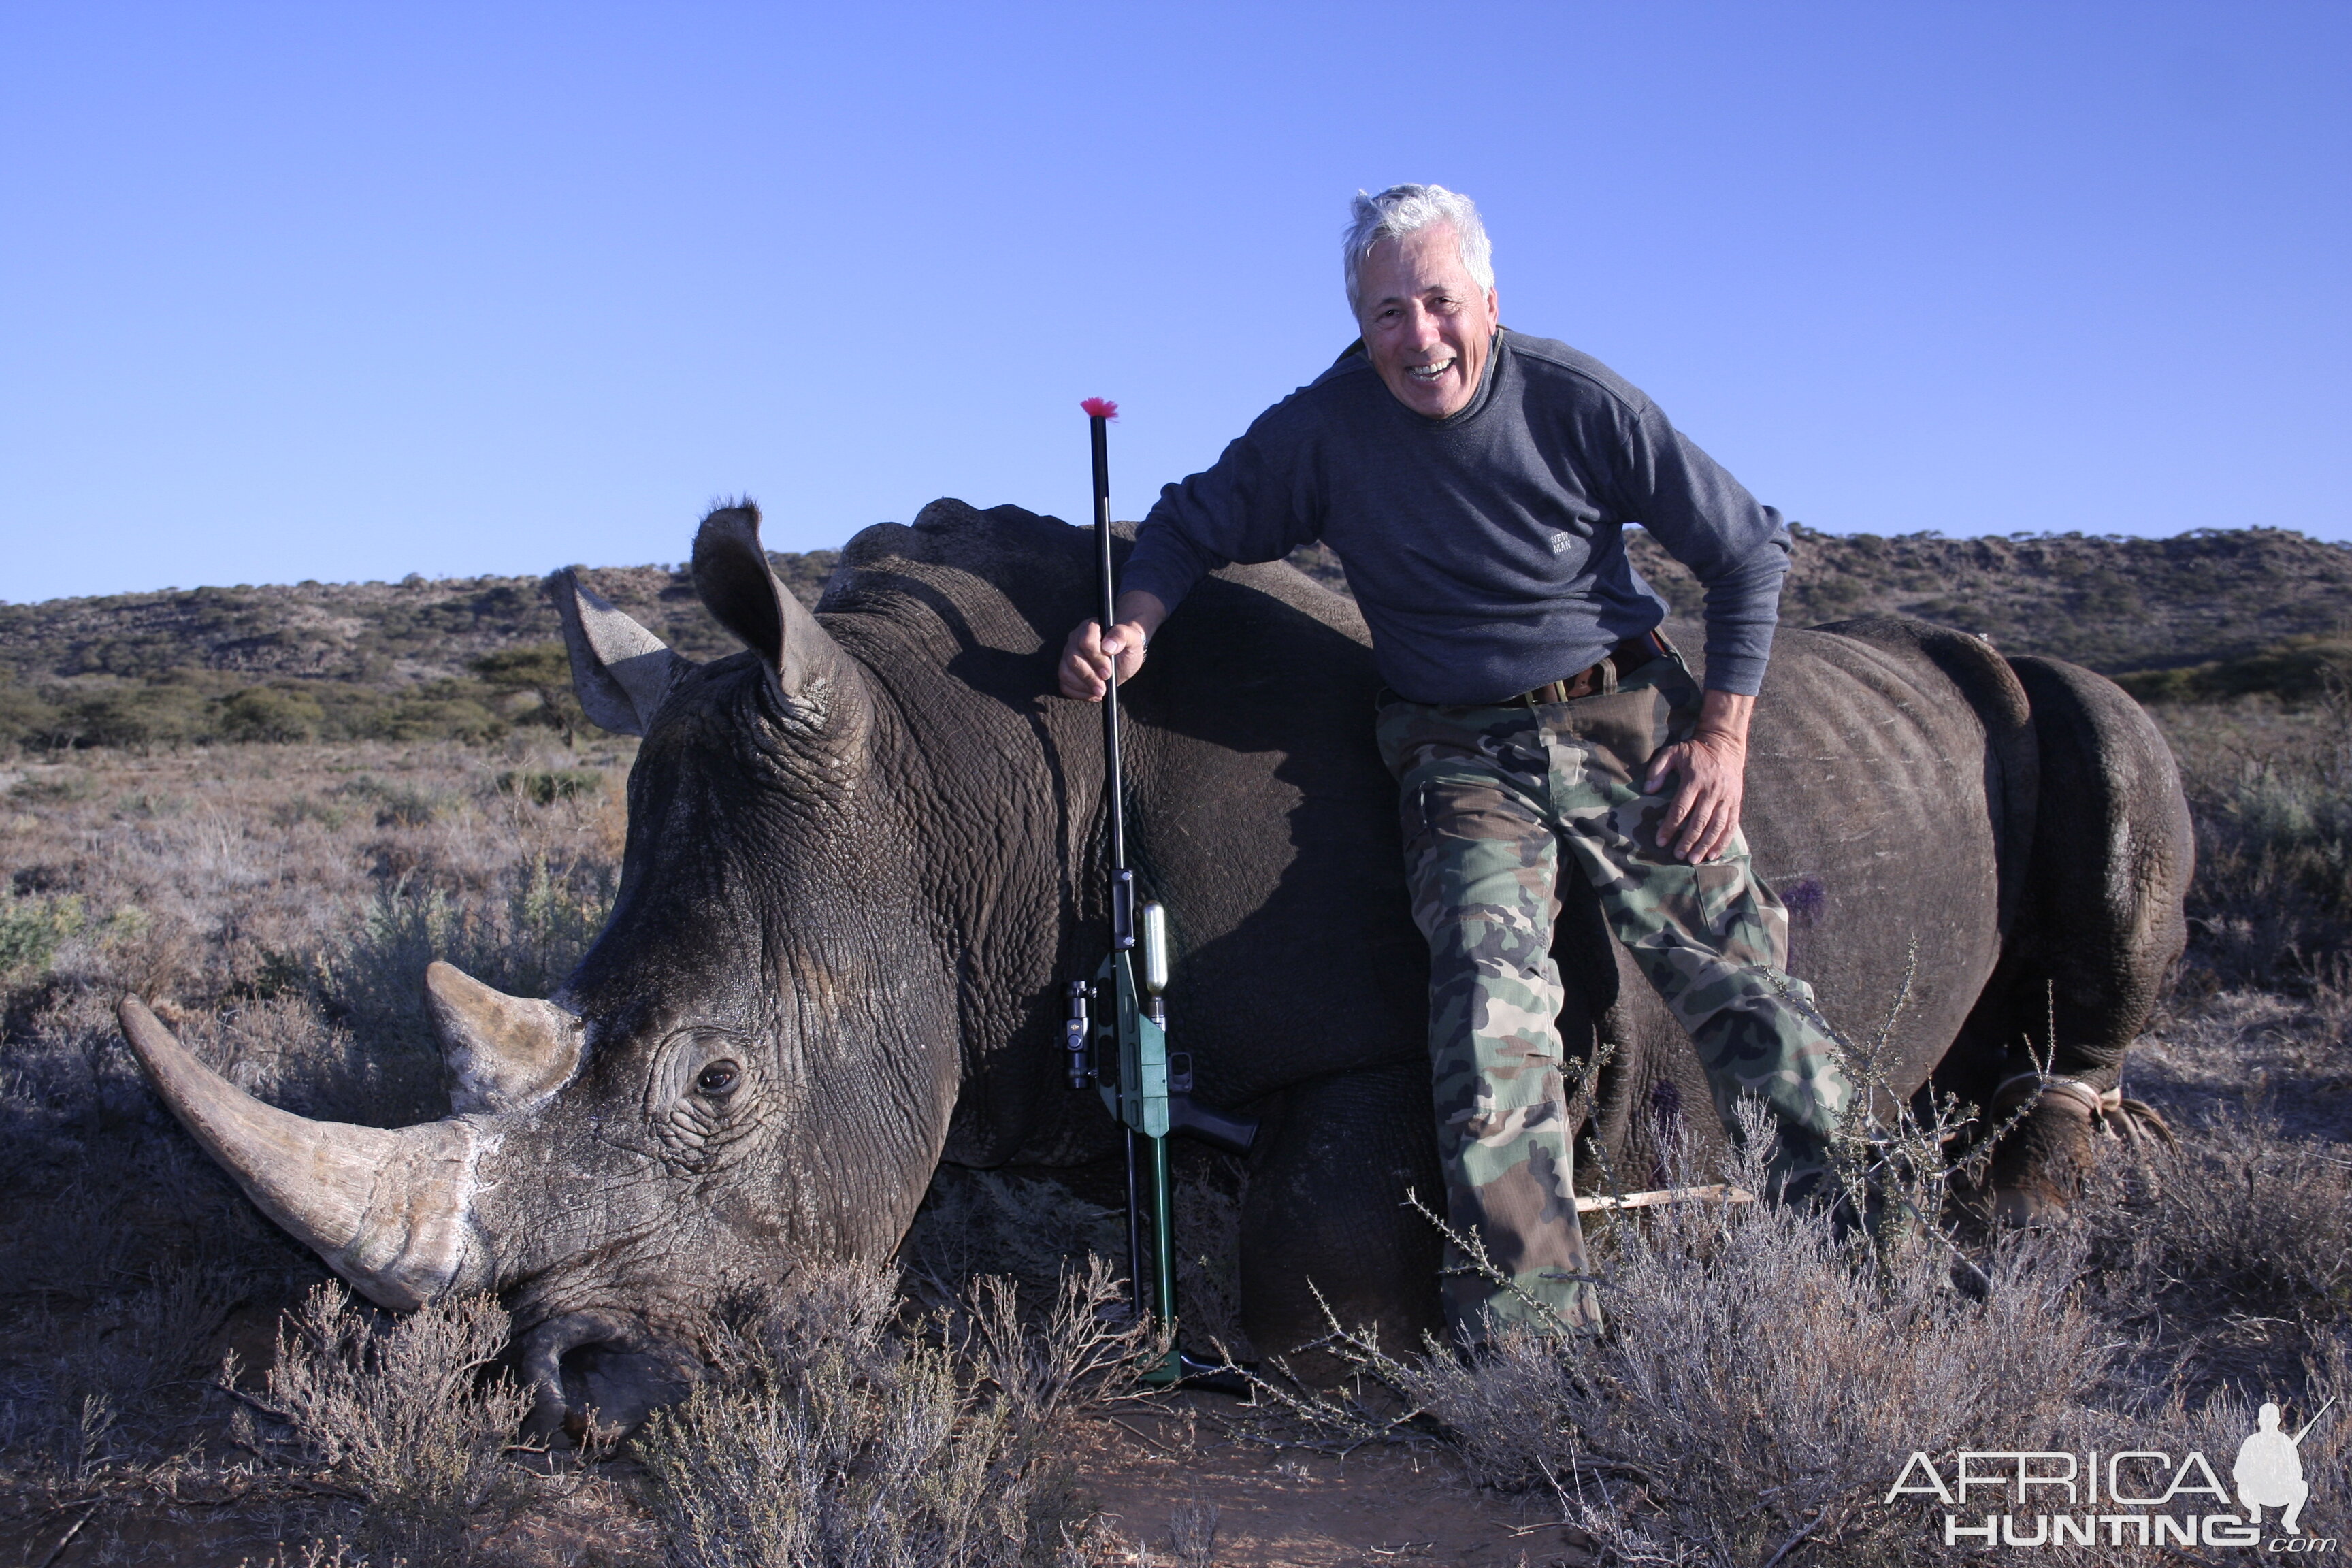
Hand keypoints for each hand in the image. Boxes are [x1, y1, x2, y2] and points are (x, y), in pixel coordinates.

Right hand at [1057, 591, 1166, 700]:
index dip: (1096, 659)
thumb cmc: (1127, 646)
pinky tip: (1093, 693)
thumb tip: (1108, 646)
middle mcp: (1075, 639)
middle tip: (1103, 688)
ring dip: (1083, 687)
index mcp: (1090, 628)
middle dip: (1090, 677)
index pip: (1086, 642)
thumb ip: (1121, 636)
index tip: (1108, 673)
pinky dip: (1078, 693)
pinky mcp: (1066, 670)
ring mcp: (1067, 655)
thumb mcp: (1132, 639)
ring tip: (1100, 691)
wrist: (1123, 657)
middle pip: (1073, 660)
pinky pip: (1065, 685)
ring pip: (1065, 673)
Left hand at [1643, 689, 1754, 863]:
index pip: (1680, 809)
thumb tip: (1648, 789)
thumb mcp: (1673, 752)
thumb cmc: (1695, 750)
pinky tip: (1715, 854)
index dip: (1670, 827)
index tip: (1660, 841)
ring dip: (1706, 845)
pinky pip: (1731, 825)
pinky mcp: (1736, 801)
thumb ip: (1658, 768)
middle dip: (1688, 841)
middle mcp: (1712, 791)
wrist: (1725, 743)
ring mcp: (1726, 797)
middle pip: (1699, 821)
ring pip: (1717, 826)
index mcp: (1695, 780)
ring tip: (1695, 859)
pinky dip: (1724, 841)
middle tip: (1678, 855)